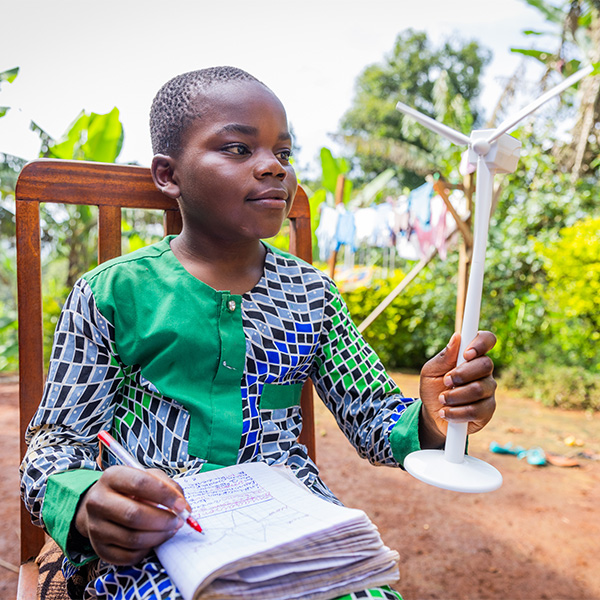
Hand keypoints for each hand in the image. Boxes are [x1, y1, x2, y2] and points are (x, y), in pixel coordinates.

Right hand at [75, 466, 188, 564]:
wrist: (102, 505)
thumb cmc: (131, 489)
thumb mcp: (149, 476)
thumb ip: (169, 486)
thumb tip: (183, 507)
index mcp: (112, 477)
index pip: (140, 483)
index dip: (165, 494)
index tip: (181, 504)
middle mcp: (98, 501)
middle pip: (133, 514)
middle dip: (163, 520)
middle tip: (178, 521)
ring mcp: (95, 527)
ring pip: (132, 538)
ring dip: (158, 536)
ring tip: (170, 530)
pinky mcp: (100, 549)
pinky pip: (128, 556)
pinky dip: (147, 550)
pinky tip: (154, 540)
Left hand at [418, 331, 496, 446]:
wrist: (431, 415)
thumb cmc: (433, 388)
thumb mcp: (430, 371)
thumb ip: (444, 357)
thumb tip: (457, 337)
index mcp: (471, 356)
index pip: (487, 339)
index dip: (481, 343)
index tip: (466, 354)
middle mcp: (484, 372)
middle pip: (486, 365)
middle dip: (461, 374)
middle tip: (446, 381)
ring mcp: (488, 391)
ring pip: (479, 389)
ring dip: (454, 395)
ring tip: (442, 399)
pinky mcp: (487, 411)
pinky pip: (477, 410)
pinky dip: (456, 412)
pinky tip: (447, 412)